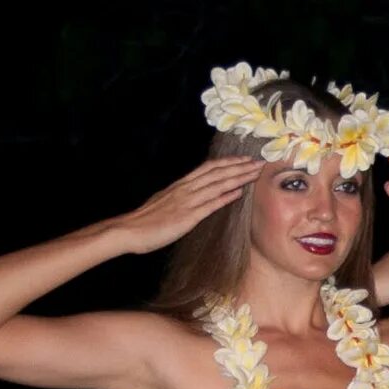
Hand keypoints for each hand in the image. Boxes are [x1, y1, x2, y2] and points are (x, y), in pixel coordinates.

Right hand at [109, 157, 262, 253]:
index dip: (228, 162)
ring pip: (217, 185)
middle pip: (217, 173)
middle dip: (239, 166)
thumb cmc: (146, 219)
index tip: (244, 158)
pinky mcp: (187, 217)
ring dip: (238, 177)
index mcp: (180, 185)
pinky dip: (225, 197)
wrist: (129, 230)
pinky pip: (209, 205)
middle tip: (259, 161)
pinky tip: (238, 193)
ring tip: (255, 172)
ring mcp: (186, 202)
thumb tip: (195, 194)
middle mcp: (185, 189)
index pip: (208, 168)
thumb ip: (181, 196)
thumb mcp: (165, 201)